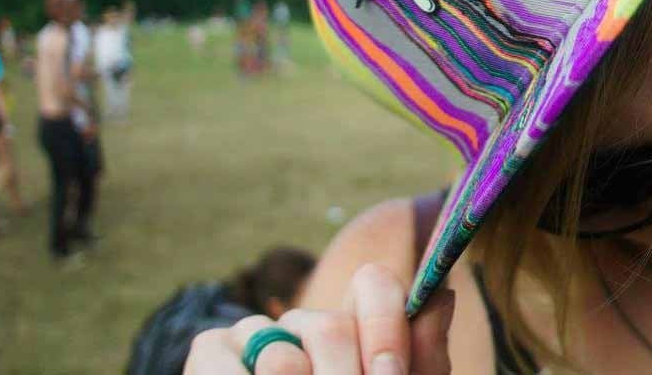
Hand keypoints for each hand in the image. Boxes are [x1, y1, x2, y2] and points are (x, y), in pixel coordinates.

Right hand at [184, 263, 454, 373]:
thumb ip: (422, 363)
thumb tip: (441, 296)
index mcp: (357, 331)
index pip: (374, 285)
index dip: (384, 325)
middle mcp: (307, 322)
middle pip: (331, 327)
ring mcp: (255, 334)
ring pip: (282, 360)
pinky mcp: (209, 351)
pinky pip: (228, 369)